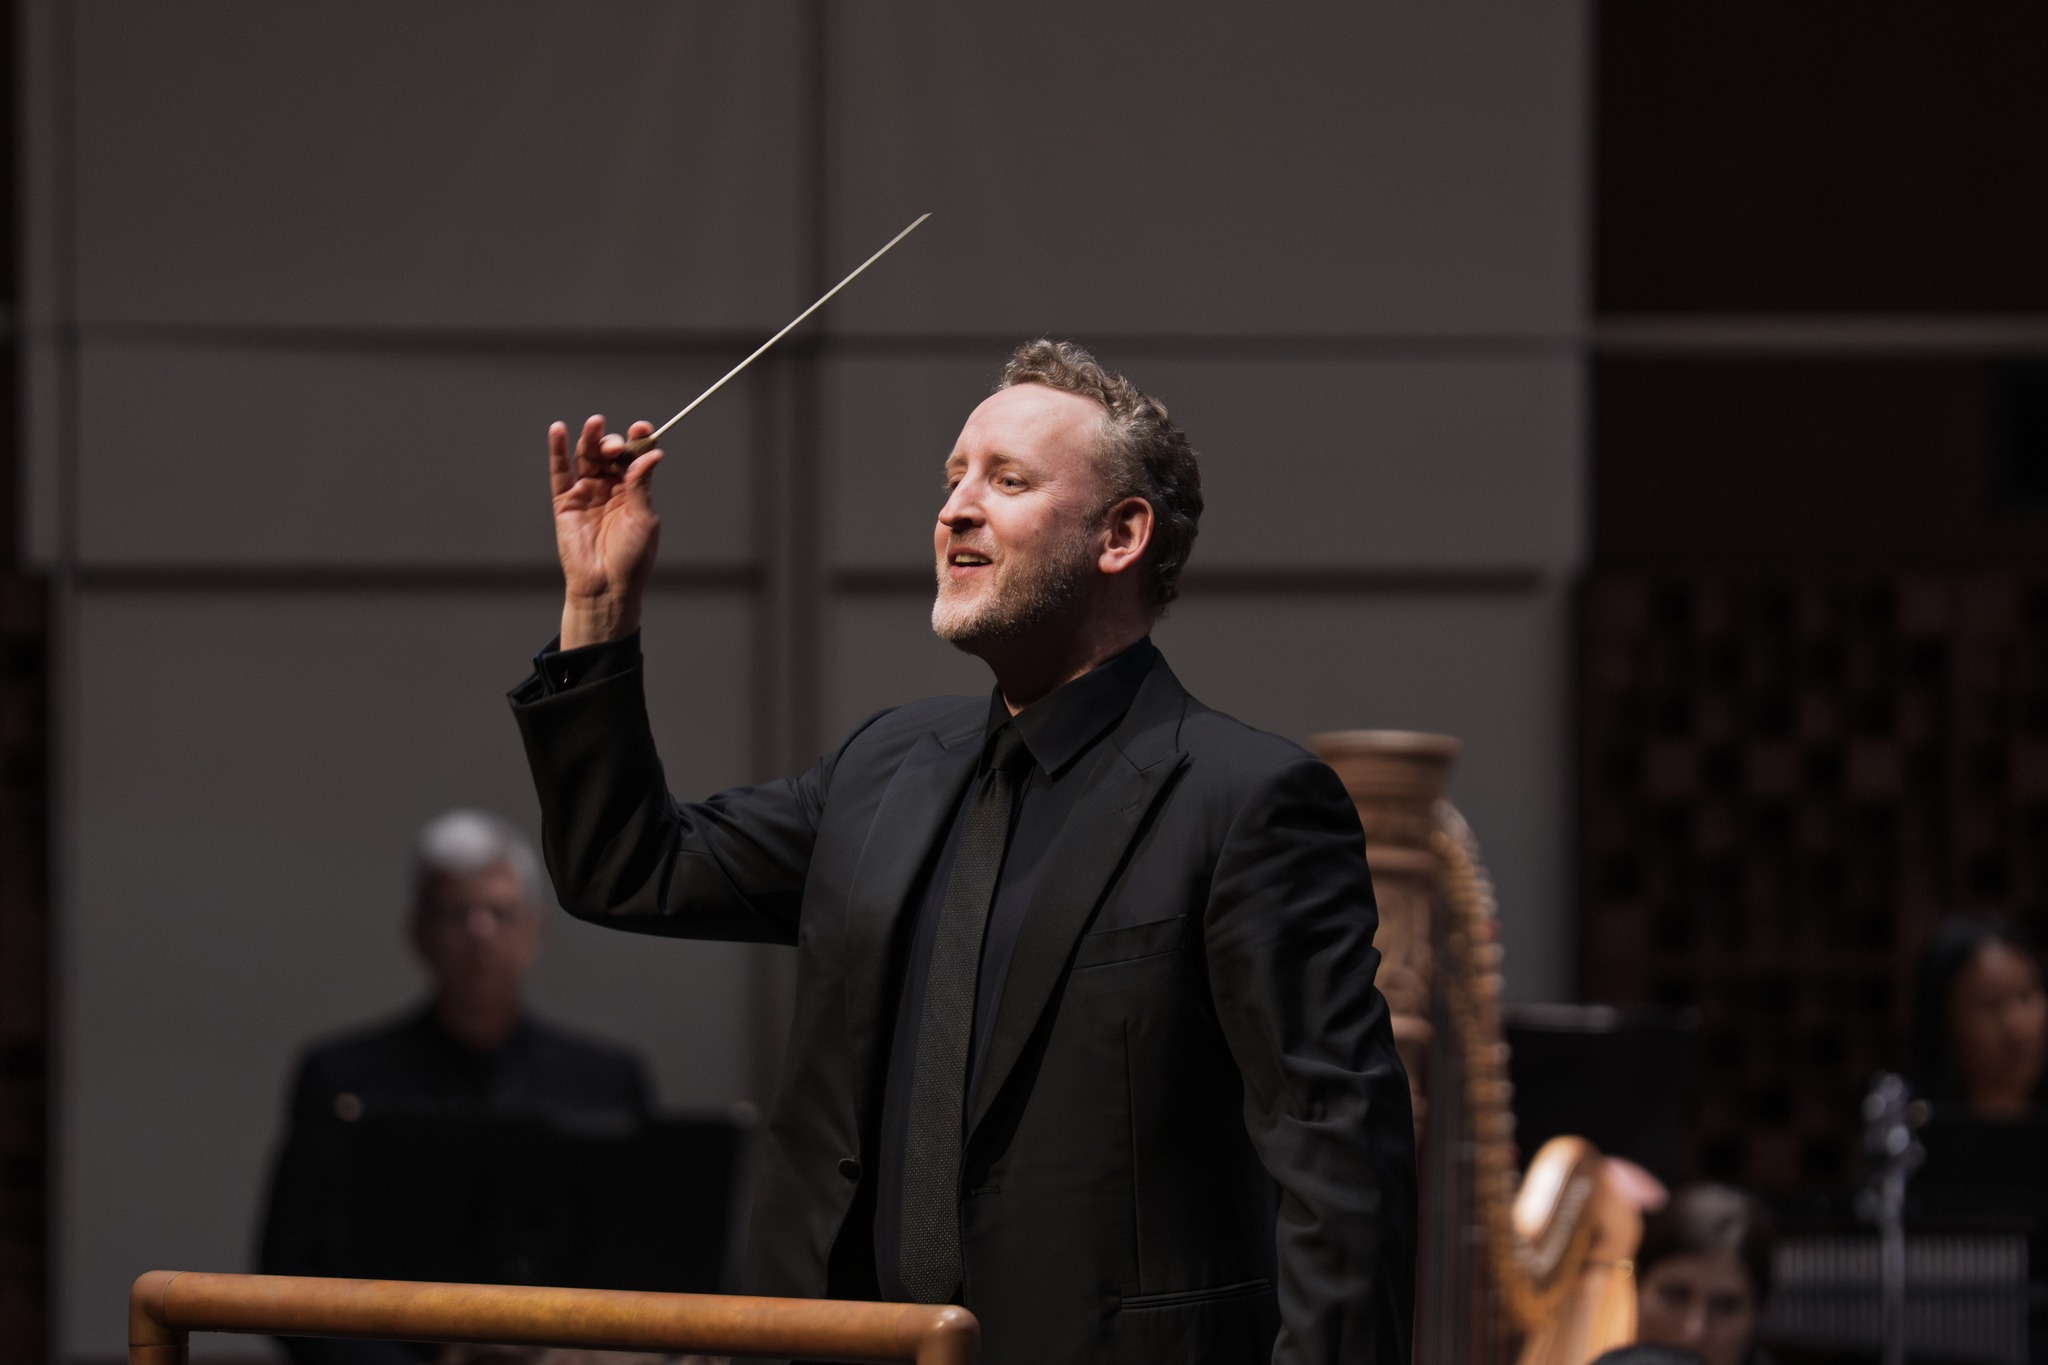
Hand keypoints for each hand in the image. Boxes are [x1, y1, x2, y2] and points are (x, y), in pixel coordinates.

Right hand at [550, 415, 663, 647]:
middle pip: (610, 454)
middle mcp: (610, 487)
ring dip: (591, 438)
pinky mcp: (565, 501)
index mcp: (634, 490)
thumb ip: (641, 485)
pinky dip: (558, 450)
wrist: (605, 586)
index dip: (638, 441)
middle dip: (613, 443)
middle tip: (616, 446)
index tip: (643, 428)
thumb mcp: (643, 519)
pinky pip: (560, 472)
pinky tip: (558, 430)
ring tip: (595, 423)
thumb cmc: (631, 558)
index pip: (635, 458)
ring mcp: (587, 492)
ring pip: (587, 457)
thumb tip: (653, 454)